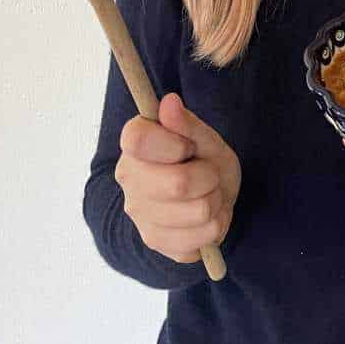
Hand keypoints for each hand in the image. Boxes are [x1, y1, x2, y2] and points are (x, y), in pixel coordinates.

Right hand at [115, 92, 241, 262]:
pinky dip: (215, 226)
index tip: (188, 147)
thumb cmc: (204, 160)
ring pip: (198, 212)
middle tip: (209, 173)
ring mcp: (139, 214)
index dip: (173, 143)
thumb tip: (169, 101)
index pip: (138, 140)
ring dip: (216, 201)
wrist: (208, 196)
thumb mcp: (204, 137)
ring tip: (208, 194)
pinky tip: (205, 217)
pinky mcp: (155, 242)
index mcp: (134, 145)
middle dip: (209, 176)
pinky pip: (201, 238)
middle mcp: (128, 179)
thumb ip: (186, 123)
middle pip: (178, 184)